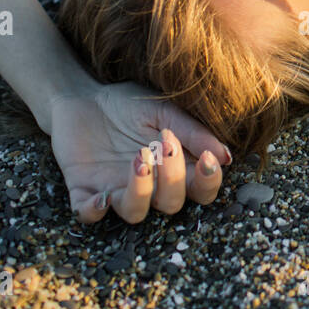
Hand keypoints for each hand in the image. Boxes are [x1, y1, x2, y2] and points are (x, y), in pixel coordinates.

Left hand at [50, 81, 232, 223]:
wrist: (83, 95)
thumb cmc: (128, 104)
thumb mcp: (163, 111)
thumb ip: (193, 132)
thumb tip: (225, 156)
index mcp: (173, 169)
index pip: (200, 190)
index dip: (207, 182)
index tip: (207, 158)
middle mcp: (149, 187)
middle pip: (171, 204)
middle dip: (172, 178)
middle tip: (165, 143)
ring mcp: (116, 191)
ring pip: (135, 213)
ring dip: (140, 193)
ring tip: (139, 160)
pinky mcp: (84, 190)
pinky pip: (87, 214)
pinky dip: (93, 212)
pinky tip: (101, 199)